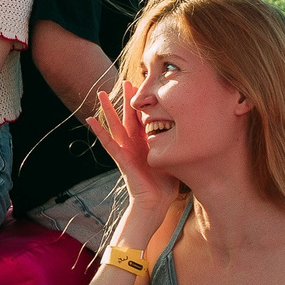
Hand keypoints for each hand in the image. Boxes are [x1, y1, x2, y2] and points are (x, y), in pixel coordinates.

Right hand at [90, 85, 173, 206]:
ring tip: (100, 93)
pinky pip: (108, 143)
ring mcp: (125, 150)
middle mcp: (134, 144)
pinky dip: (99, 131)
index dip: (144, 104)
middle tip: (128, 81)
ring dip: (108, 109)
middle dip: (128, 100)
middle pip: (129, 116)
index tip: (146, 87)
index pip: (144, 119)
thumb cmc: (164, 186)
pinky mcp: (121, 159)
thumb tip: (194, 135)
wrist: (154, 204)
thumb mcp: (173, 160)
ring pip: (115, 125)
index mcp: (146, 143)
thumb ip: (177, 146)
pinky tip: (90, 120)